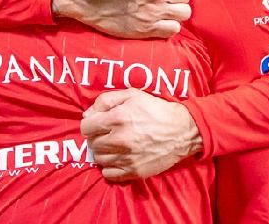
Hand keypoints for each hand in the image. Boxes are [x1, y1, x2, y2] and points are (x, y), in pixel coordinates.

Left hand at [80, 88, 202, 180]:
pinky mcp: (134, 171)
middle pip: (92, 143)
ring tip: (114, 145)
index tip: (97, 124)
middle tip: (108, 133)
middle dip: (97, 137)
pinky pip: (109, 174)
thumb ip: (106, 100)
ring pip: (99, 159)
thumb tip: (87, 115)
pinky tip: (118, 157)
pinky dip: (110, 167)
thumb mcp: (133, 94)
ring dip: (103, 151)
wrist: (182, 131)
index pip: (86, 127)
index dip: (90, 124)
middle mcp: (120, 139)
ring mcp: (127, 157)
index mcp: (118, 117)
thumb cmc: (156, 110)